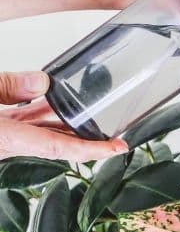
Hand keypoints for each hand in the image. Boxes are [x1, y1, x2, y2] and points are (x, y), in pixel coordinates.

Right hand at [0, 72, 126, 160]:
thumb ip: (8, 86)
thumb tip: (43, 82)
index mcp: (7, 139)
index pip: (60, 147)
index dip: (93, 149)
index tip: (117, 147)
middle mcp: (8, 146)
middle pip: (59, 143)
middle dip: (88, 138)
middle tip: (114, 135)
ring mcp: (4, 141)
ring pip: (42, 133)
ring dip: (66, 123)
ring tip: (91, 116)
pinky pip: (27, 126)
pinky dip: (42, 115)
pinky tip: (52, 103)